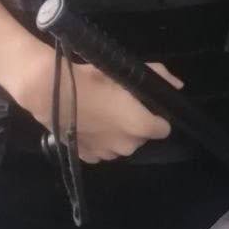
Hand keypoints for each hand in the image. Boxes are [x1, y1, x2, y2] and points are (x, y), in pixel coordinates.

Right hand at [12, 43, 184, 162]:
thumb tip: (177, 86)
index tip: (144, 106)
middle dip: (134, 123)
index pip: (163, 128)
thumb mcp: (124, 71)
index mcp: (141, 126)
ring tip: (100, 112)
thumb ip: (157, 76)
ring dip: (116, 133)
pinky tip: (88, 123)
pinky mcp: (88, 157)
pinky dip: (98, 139)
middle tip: (118, 104)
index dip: (155, 116)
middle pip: (140, 136)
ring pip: (120, 144)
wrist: (51, 92)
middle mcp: (128, 146)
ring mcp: (107, 154)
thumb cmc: (91, 79)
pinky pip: (101, 150)